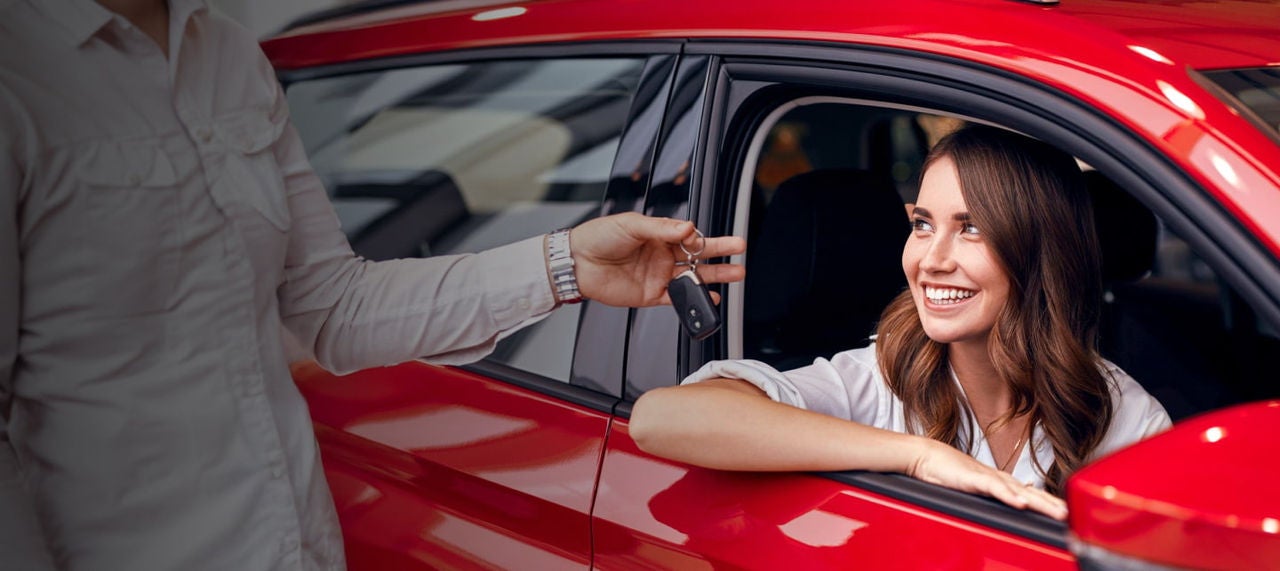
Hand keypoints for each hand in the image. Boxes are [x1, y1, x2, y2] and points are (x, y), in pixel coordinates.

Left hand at [569, 213, 746, 306]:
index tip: (699, 239)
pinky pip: (677, 298)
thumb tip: (688, 228)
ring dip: (715, 276)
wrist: (576, 262)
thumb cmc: (598, 237)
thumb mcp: (631, 224)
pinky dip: (694, 299)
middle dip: (721, 252)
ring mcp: (658, 275)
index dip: (698, 238)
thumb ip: (661, 228)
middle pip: (698, 255)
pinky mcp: (651, 294)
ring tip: (736, 274)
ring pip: (693, 277)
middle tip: (740, 250)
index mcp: (658, 234)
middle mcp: (662, 255)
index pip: (688, 235)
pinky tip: (709, 297)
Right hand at [907, 439, 1066, 519]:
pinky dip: (1009, 496)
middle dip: (1052, 505)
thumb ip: (996, 491)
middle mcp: (999, 478)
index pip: (1031, 493)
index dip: (1049, 502)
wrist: (926, 456)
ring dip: (1040, 502)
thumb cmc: (947, 470)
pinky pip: (994, 488)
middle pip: (1032, 493)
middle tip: (1071, 515)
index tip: (1066, 512)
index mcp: (1000, 481)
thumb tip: (1017, 499)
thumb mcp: (975, 484)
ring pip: (1019, 491)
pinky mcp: (973, 478)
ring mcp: (987, 477)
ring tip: (1056, 512)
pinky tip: (1020, 503)